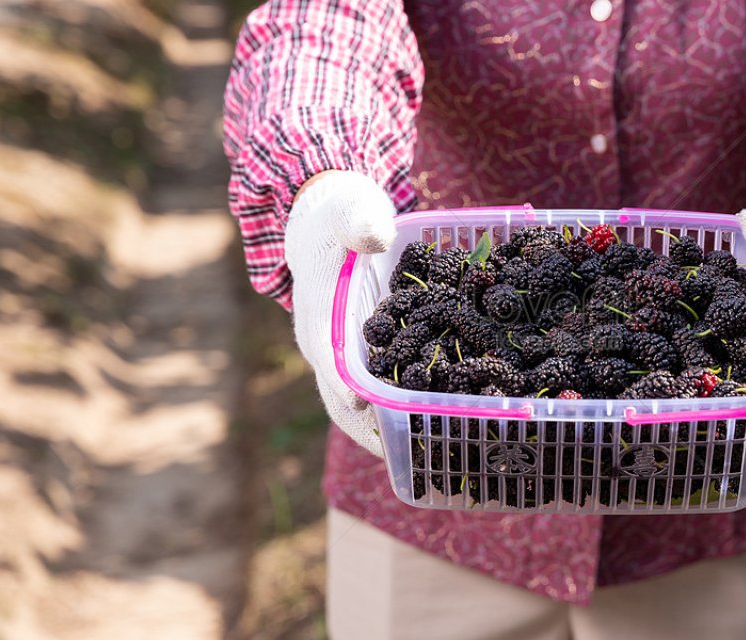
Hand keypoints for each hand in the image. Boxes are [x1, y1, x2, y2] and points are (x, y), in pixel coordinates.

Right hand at [285, 170, 396, 456]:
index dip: (343, 383)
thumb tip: (375, 238)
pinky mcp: (358, 359)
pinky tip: (427, 430)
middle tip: (402, 456)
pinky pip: (374, 394)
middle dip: (367, 430)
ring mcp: (340, 356)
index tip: (361, 409)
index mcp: (318, 312)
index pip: (327, 355)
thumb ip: (362, 223)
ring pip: (356, 405)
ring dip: (382, 433)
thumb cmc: (342, 218)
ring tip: (420, 458)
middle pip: (339, 397)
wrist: (327, 224)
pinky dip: (393, 415)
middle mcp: (325, 344)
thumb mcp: (352, 211)